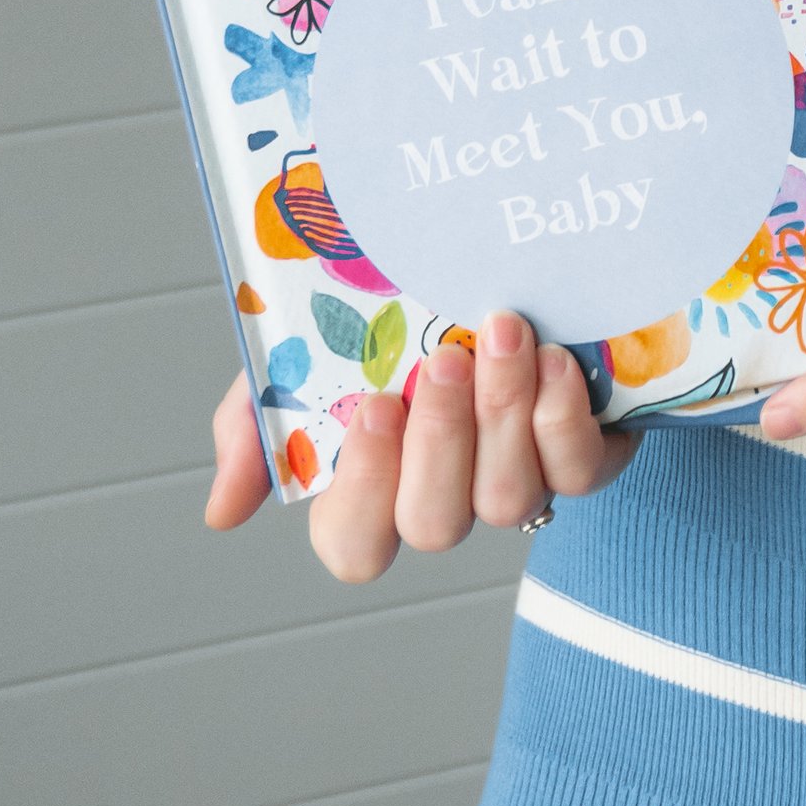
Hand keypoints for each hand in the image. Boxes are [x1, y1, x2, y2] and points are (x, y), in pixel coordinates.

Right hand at [203, 312, 634, 582]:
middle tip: (446, 360)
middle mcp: (445, 497)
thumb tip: (223, 513)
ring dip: (503, 413)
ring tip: (503, 333)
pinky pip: (577, 472)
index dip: (363, 492)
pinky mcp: (582, 456)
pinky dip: (562, 418)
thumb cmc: (390, 318)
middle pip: (434, 524)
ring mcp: (515, 481)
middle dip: (441, 441)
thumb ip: (256, 426)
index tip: (374, 407)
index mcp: (372, 486)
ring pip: (508, 498)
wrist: (483, 259)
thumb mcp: (306, 357)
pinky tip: (552, 362)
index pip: (353, 546)